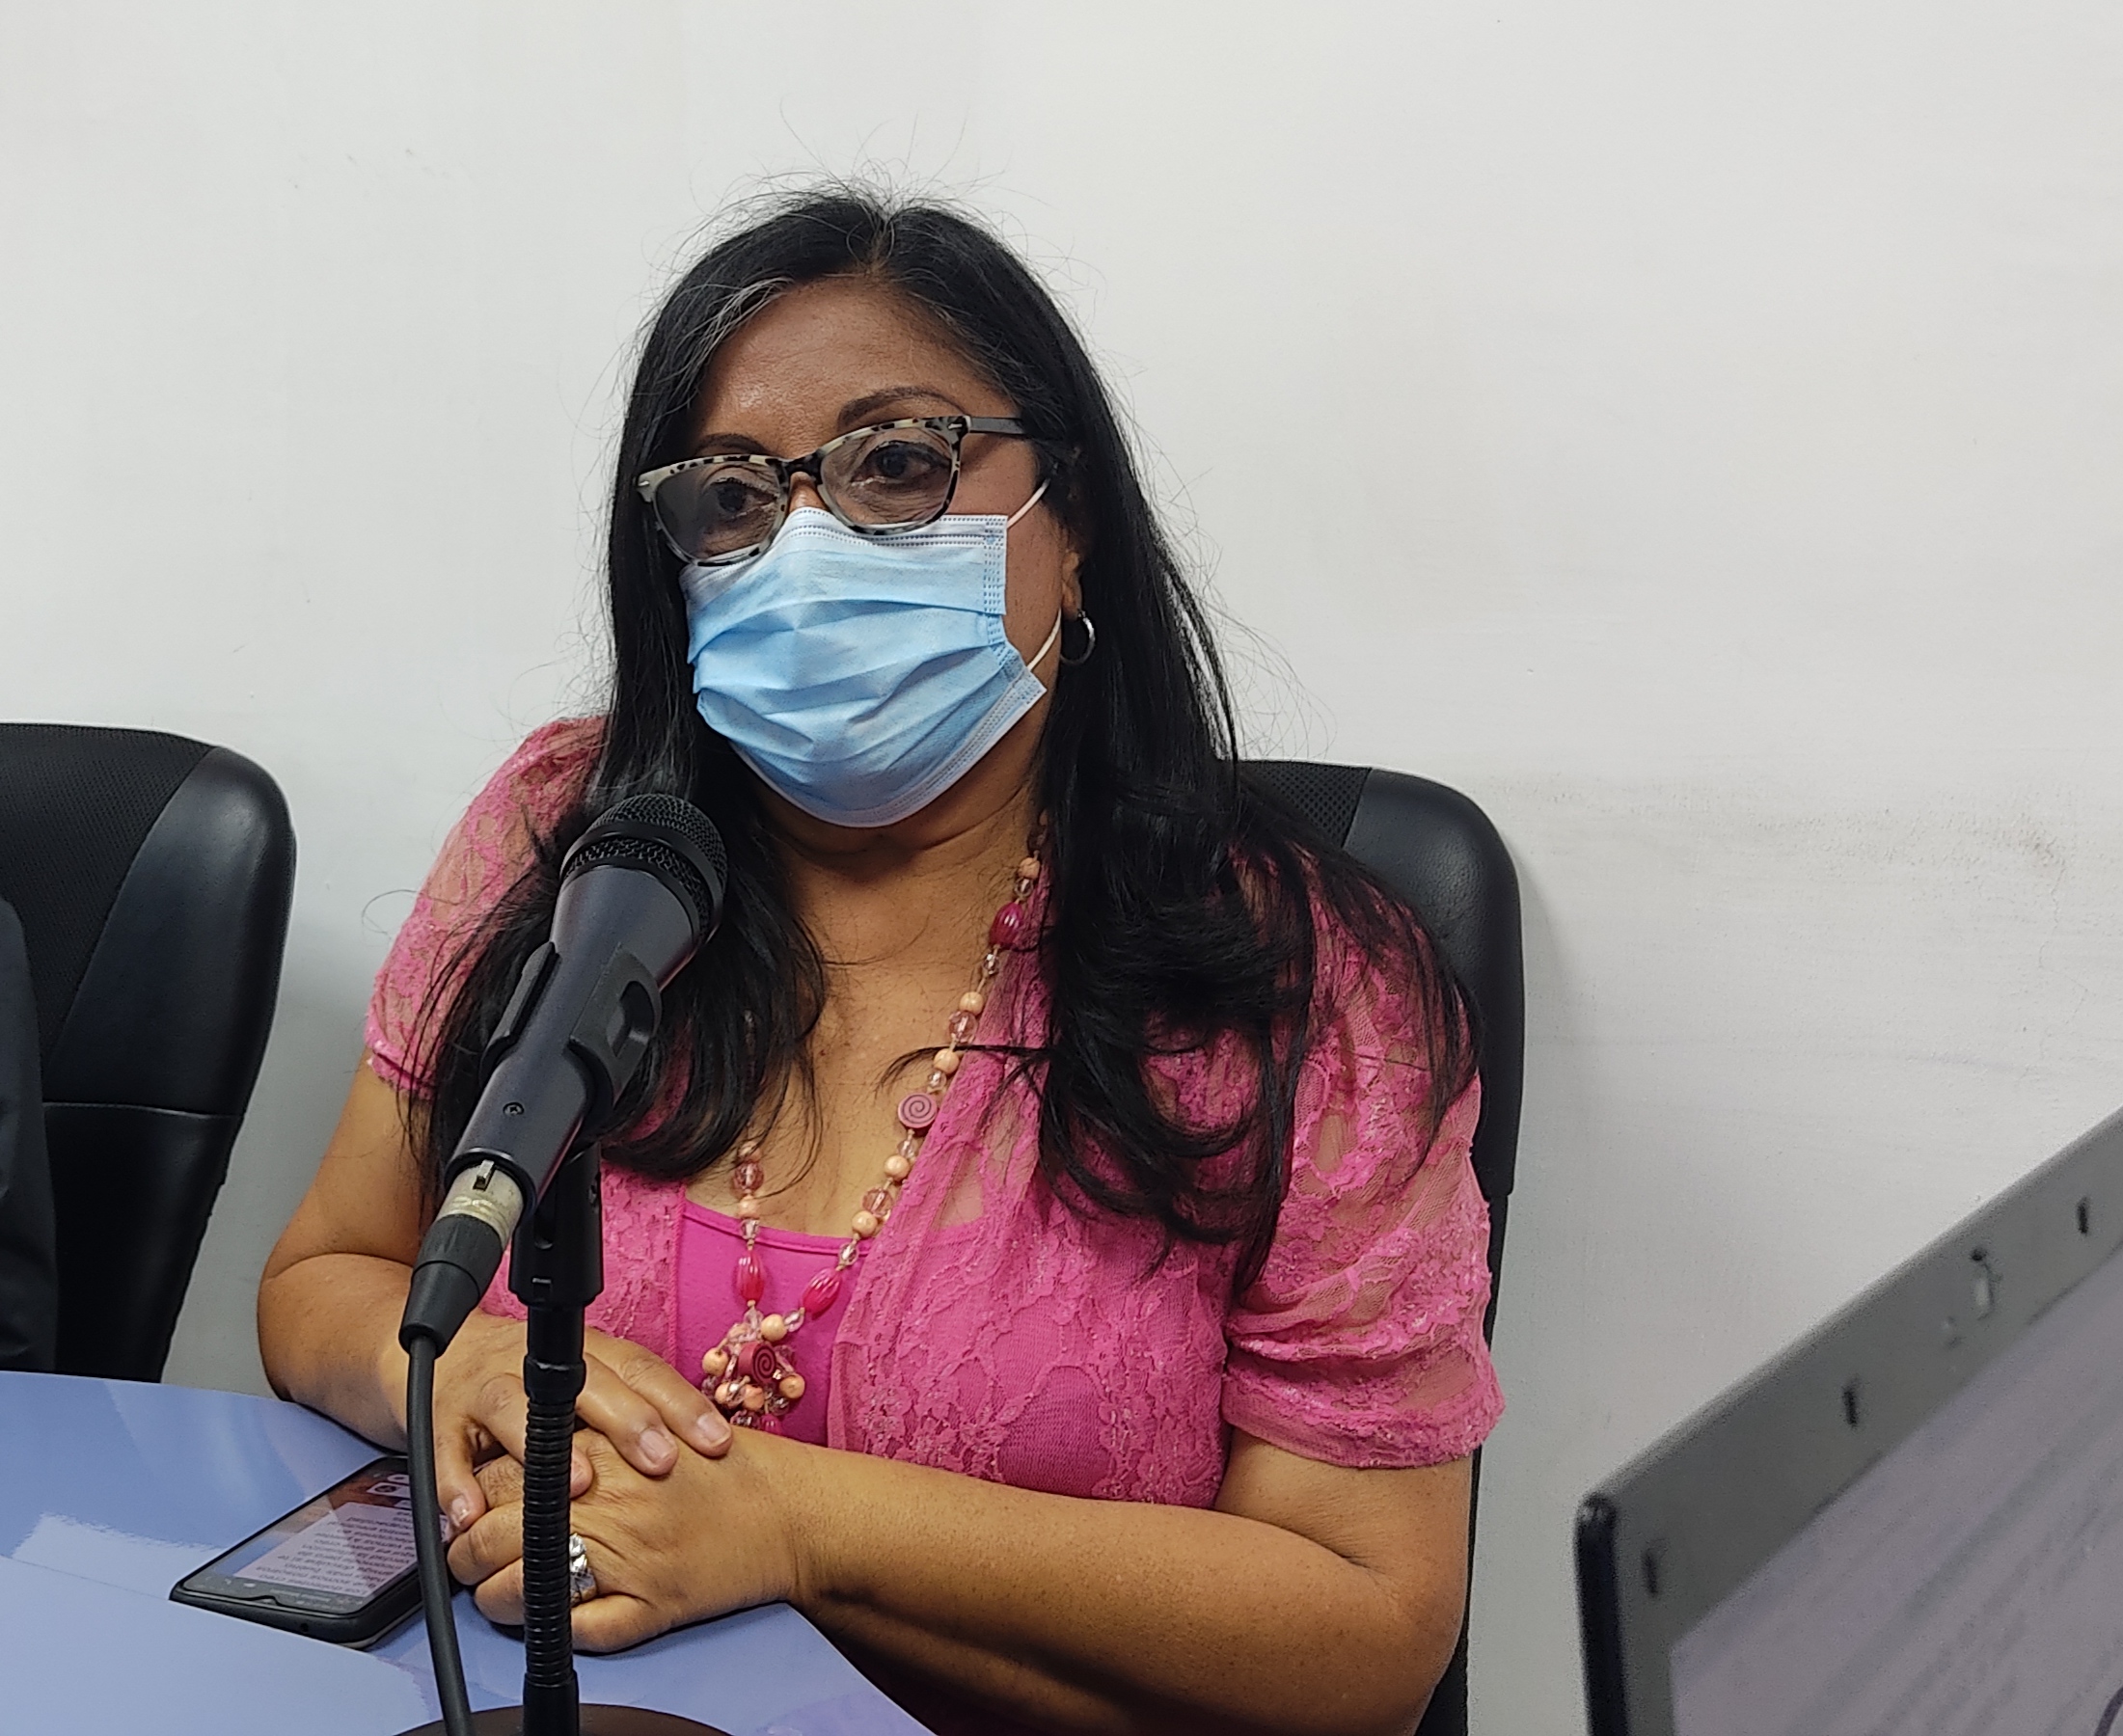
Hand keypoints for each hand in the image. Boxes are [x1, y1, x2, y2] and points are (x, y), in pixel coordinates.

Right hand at [423, 1312, 731, 1536]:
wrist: (444, 1359)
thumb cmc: (537, 1389)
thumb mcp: (590, 1390)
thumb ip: (636, 1414)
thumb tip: (710, 1456)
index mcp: (584, 1355)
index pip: (641, 1371)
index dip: (680, 1404)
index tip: (716, 1444)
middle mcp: (536, 1363)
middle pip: (586, 1383)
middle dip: (628, 1421)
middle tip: (661, 1461)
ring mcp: (485, 1389)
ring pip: (514, 1406)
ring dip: (545, 1446)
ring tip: (577, 1486)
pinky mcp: (439, 1421)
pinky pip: (445, 1452)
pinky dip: (456, 1485)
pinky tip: (472, 1516)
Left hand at [445, 1426, 808, 1650]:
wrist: (790, 1512)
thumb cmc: (728, 1470)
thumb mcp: (653, 1426)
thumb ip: (592, 1435)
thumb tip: (528, 1453)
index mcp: (601, 1454)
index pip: (502, 1475)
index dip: (472, 1497)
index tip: (470, 1509)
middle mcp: (603, 1504)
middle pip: (494, 1532)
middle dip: (466, 1550)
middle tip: (466, 1554)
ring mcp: (620, 1559)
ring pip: (517, 1586)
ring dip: (491, 1593)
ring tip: (492, 1588)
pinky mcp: (643, 1608)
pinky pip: (567, 1627)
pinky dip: (541, 1626)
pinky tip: (536, 1617)